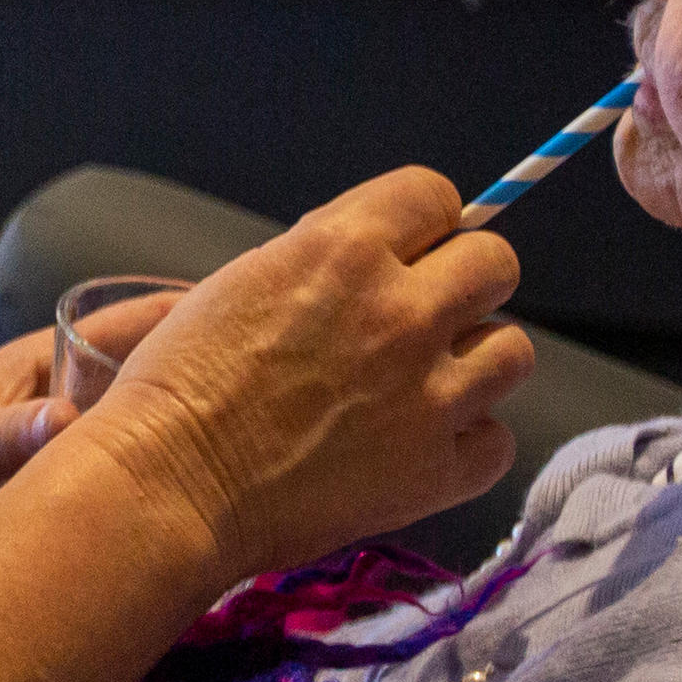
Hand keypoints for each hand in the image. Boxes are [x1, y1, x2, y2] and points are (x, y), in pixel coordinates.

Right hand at [72, 170, 530, 585]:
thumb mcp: (241, 281)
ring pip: (513, 351)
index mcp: (344, 248)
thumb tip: (366, 258)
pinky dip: (465, 445)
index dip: (422, 225)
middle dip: (461, 284)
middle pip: (496, 264)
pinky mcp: (435, 470)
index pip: (437, 196)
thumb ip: (321, 260)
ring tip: (425, 385)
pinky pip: (497, 442)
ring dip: (474, 362)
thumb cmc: (178, 384)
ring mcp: (429, 394)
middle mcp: (400, 311)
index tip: (404, 252)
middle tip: (419, 318)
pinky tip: (418, 446)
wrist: (168, 485)